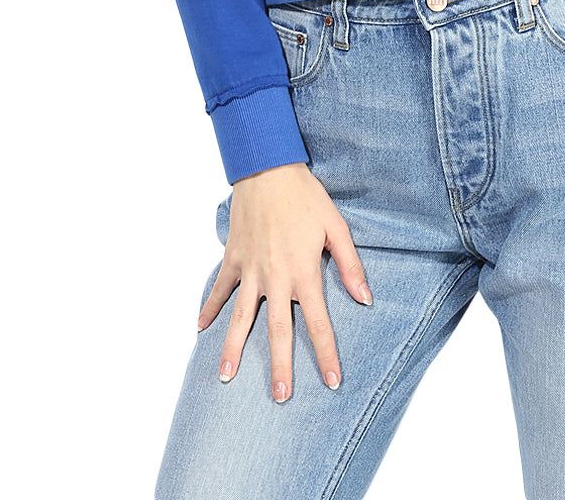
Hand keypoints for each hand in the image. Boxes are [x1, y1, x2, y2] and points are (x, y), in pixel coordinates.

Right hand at [197, 162, 372, 401]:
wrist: (267, 168)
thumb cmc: (305, 196)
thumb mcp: (336, 226)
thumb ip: (350, 265)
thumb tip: (364, 299)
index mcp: (303, 273)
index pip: (318, 323)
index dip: (326, 354)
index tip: (332, 382)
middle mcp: (275, 278)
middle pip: (277, 331)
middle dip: (279, 366)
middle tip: (280, 397)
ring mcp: (250, 270)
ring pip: (240, 317)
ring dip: (232, 348)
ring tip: (227, 377)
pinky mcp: (233, 258)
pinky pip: (219, 288)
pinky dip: (208, 307)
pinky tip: (200, 328)